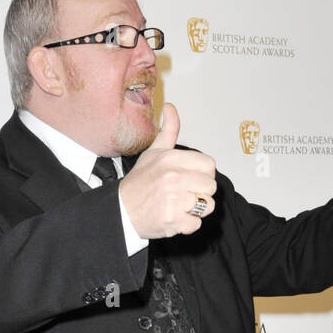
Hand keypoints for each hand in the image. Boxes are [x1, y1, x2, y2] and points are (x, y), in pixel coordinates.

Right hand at [119, 102, 216, 237]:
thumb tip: (170, 108)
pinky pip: (196, 224)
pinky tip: (175, 218)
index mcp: (171, 159)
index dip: (203, 174)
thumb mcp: (152, 153)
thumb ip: (168, 131)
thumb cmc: (139, 183)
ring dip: (196, 210)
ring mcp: (174, 200)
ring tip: (180, 206)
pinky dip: (187, 225)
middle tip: (184, 194)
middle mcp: (173, 178)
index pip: (209, 165)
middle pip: (210, 186)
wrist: (121, 211)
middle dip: (200, 192)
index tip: (192, 178)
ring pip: (207, 206)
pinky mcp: (173, 220)